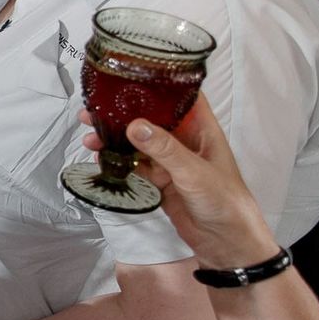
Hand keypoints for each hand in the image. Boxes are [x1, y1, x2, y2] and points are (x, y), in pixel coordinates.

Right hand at [82, 94, 278, 269]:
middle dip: (123, 113)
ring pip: (138, 143)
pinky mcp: (161, 182)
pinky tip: (102, 159)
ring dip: (115, 139)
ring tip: (91, 137)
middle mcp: (185, 141)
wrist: (227, 244)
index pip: (180, 96)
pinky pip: (136, 166)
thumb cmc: (226, 203)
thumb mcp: (195, 173)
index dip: (156, 83)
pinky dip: (118, 162)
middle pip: (151, 118)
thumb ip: (165, 150)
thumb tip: (135, 127)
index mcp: (202, 129)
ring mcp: (172, 162)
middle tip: (94, 109)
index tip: (127, 75)